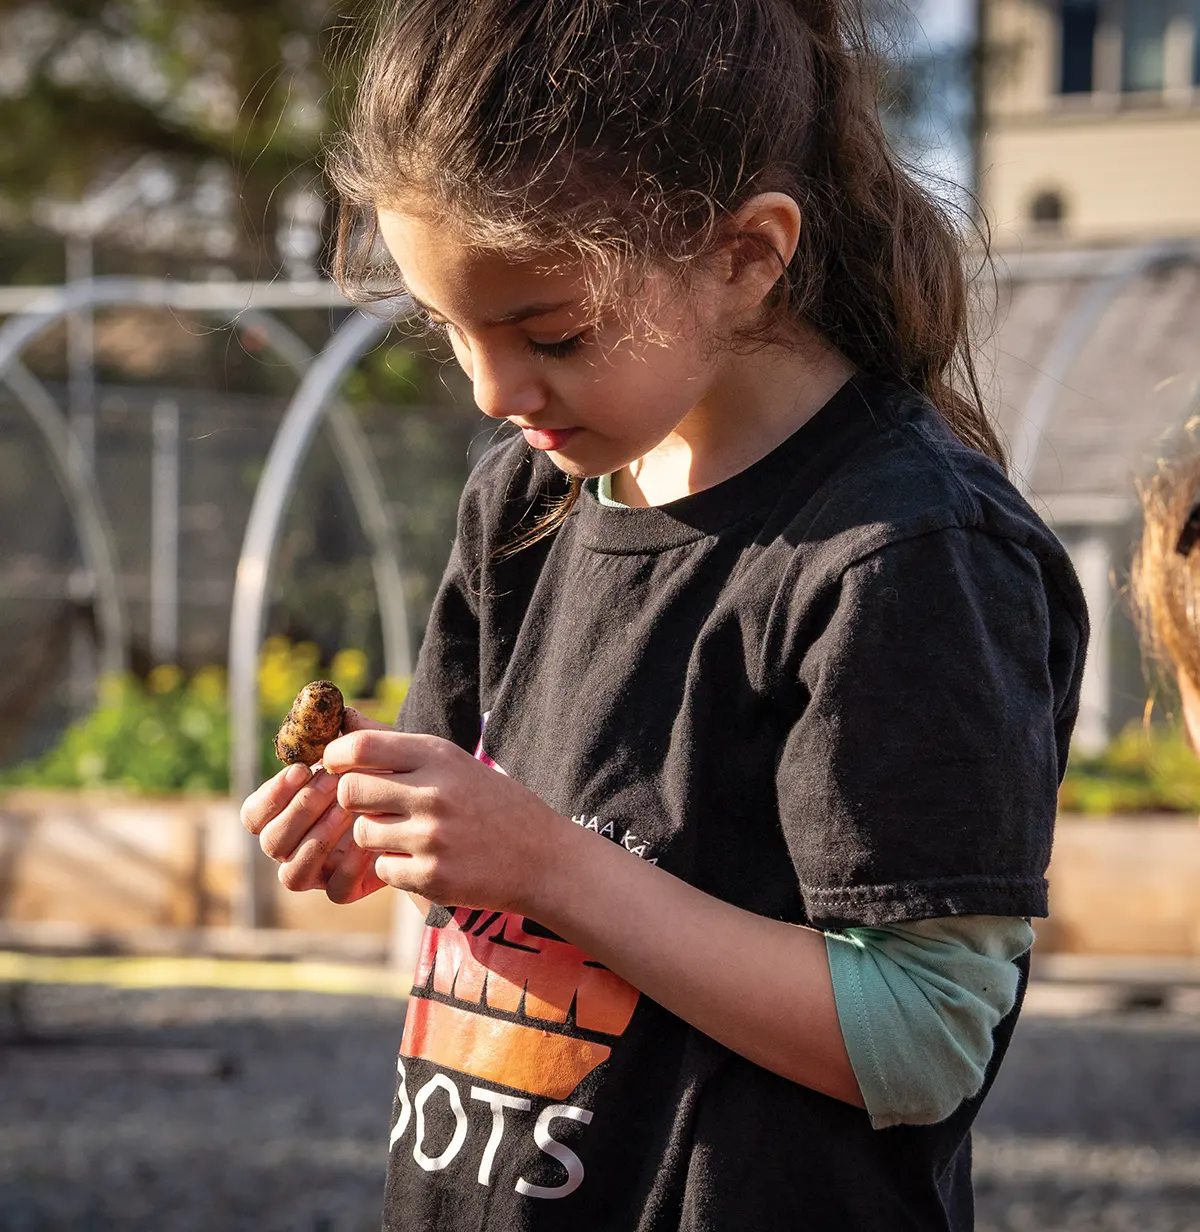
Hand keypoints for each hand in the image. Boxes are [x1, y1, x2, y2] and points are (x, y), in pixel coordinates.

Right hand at [239, 707, 390, 903]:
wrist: (426, 808)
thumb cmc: (389, 773)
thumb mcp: (372, 749)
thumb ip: (348, 731)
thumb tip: (327, 706)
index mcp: (287, 813)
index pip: (254, 815)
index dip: (271, 795)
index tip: (302, 769)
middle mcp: (294, 846)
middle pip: (271, 843)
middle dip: (300, 810)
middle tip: (333, 783)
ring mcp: (319, 872)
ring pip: (292, 874)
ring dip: (317, 838)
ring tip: (349, 810)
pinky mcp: (347, 889)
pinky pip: (335, 890)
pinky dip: (349, 866)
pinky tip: (370, 840)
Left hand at [322, 729, 570, 914]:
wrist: (544, 859)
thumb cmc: (492, 804)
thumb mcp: (453, 763)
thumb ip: (395, 743)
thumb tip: (344, 716)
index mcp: (439, 757)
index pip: (360, 747)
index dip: (337, 756)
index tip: (339, 766)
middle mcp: (434, 793)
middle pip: (350, 791)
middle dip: (353, 799)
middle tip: (376, 804)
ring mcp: (432, 838)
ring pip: (363, 833)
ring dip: (376, 836)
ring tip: (410, 834)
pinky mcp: (432, 877)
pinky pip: (382, 869)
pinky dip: (396, 867)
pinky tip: (427, 860)